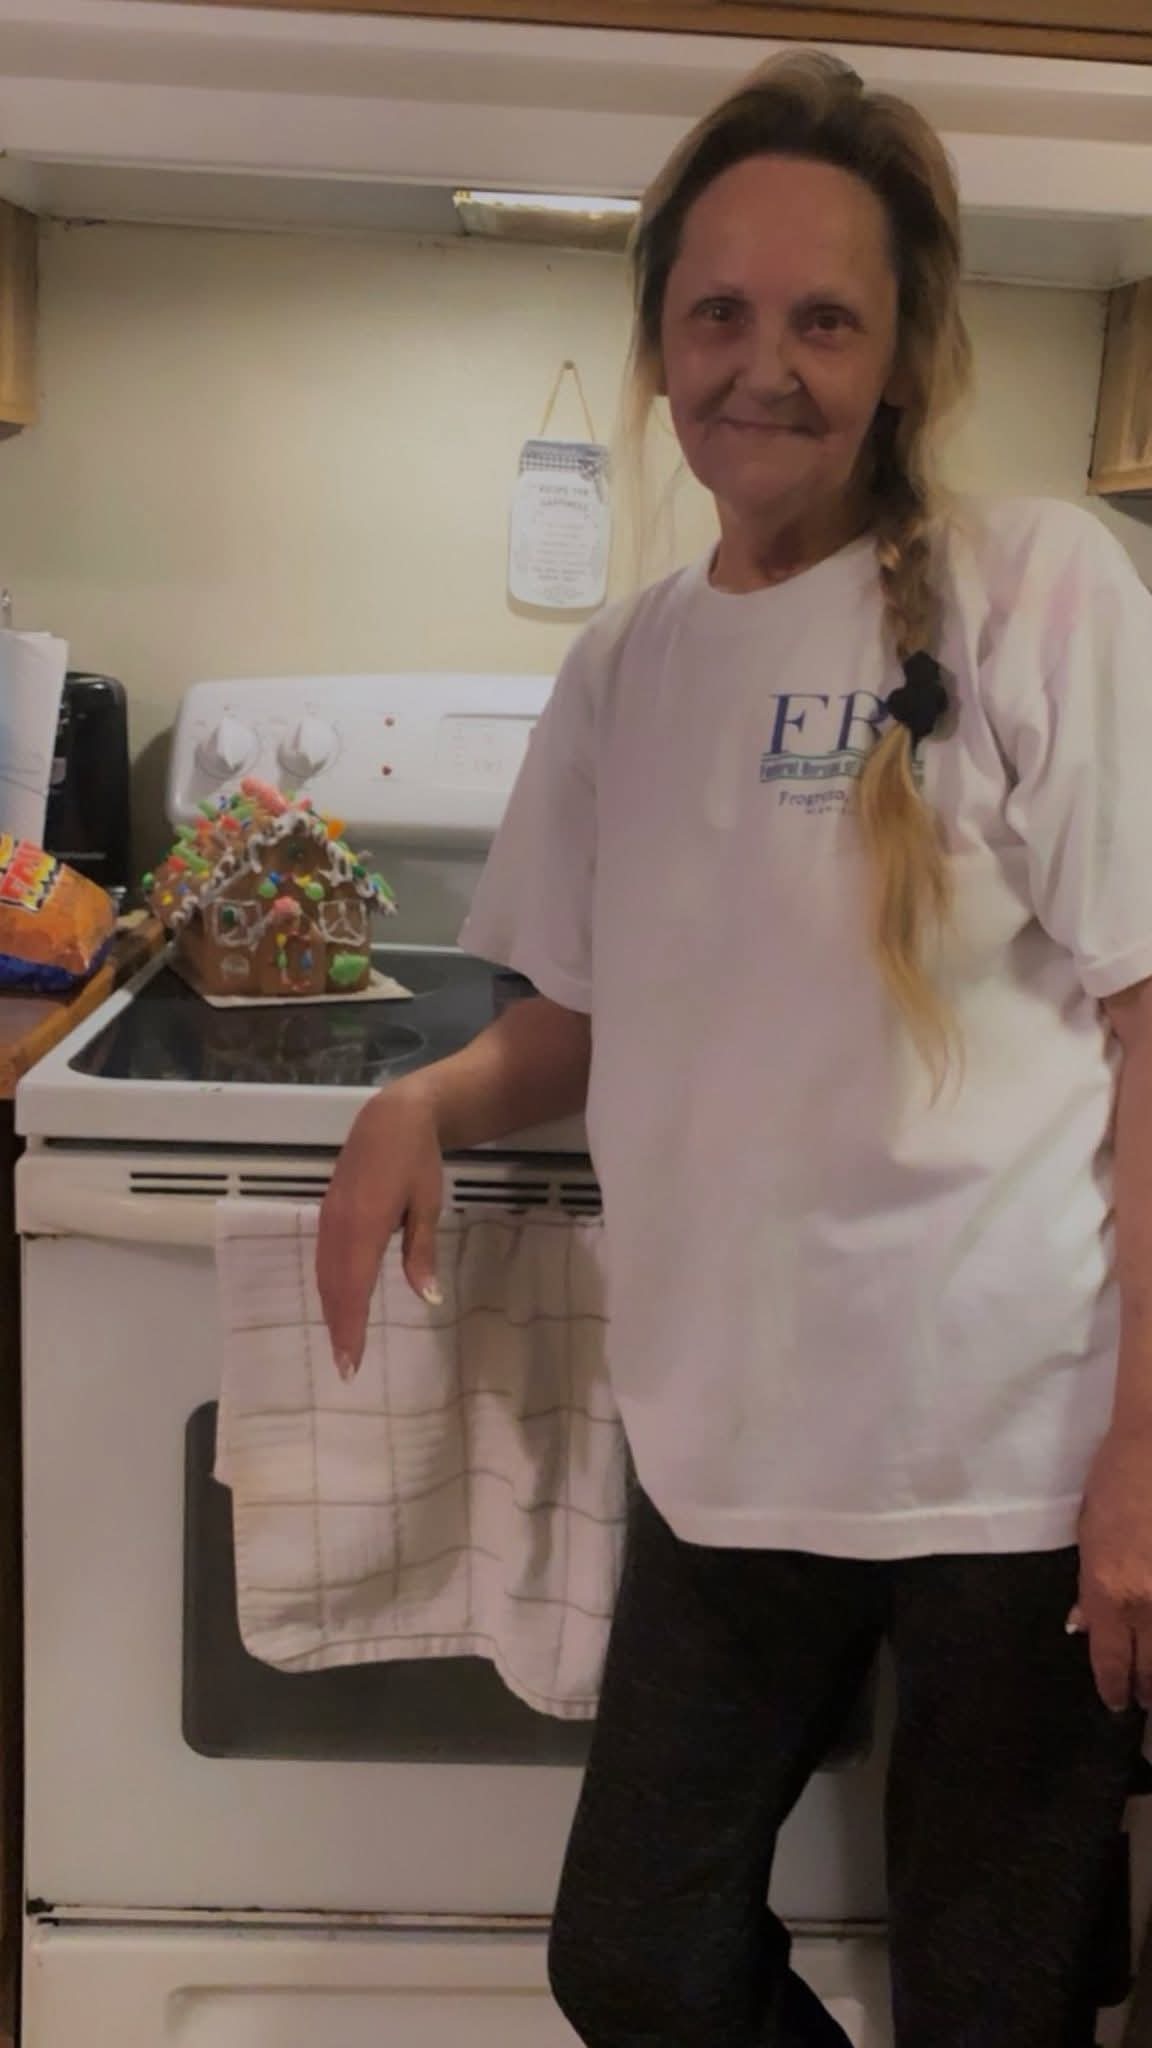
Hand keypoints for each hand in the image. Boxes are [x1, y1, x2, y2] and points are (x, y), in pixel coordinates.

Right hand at [316, 1083, 443, 1379]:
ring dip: (331, 1310)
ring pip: (325, 1274)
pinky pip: (324, 1258)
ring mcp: (330, 1218)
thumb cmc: (417, 1160)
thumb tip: (427, 1299)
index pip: (354, 1287)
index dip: (351, 1327)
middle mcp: (339, 1226)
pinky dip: (328, 1287)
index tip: (351, 1362)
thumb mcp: (428, 1205)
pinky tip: (336, 1302)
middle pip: (333, 1287)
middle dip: (339, 1327)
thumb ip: (422, 1252)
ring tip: (340, 1343)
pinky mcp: (328, 1213)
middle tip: (345, 1366)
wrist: (391, 1117)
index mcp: (365, 1224)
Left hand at [1076, 1427, 1151, 1711]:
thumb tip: (1084, 1624)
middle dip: (1148, 1690)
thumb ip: (1088, 1585)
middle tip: (1146, 1702)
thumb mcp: (1088, 1532)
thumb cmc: (1117, 1479)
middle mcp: (1148, 1603)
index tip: (1116, 1701)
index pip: (1110, 1658)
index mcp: (1109, 1590)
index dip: (1114, 1687)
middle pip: (1150, 1668)